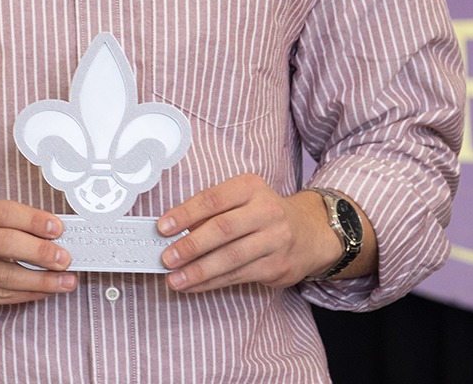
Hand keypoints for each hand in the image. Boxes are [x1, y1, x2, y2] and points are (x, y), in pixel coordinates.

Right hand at [0, 200, 74, 318]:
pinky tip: (44, 291)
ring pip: (7, 276)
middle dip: (41, 252)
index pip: (3, 213)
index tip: (58, 228)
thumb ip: (2, 223)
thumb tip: (50, 232)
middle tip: (66, 257)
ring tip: (66, 280)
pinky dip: (27, 294)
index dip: (34, 220)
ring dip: (42, 280)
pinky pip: (0, 296)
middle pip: (6, 244)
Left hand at [155, 174, 338, 292]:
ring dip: (198, 271)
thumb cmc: (264, 215)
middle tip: (166, 258)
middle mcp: (266, 211)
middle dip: (191, 245)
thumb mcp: (243, 200)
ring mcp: (275, 239)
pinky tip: (194, 285)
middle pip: (222, 228)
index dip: (185, 214)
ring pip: (230, 257)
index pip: (213, 199)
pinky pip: (238, 276)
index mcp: (251, 188)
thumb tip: (173, 232)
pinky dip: (211, 282)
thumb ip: (212, 213)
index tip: (163, 227)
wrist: (310, 234)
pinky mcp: (277, 265)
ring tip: (175, 279)